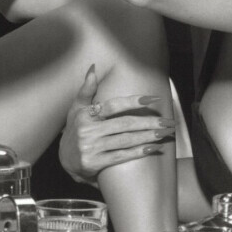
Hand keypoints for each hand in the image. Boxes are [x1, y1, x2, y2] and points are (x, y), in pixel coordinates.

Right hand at [58, 65, 175, 185]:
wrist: (64, 160)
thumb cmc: (75, 130)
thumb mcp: (76, 108)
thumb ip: (86, 89)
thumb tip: (93, 68)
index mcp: (86, 115)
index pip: (113, 106)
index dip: (134, 101)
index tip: (153, 99)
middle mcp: (88, 130)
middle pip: (124, 124)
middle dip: (149, 122)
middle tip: (167, 121)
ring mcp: (91, 148)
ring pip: (125, 140)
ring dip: (147, 136)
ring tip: (164, 133)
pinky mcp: (94, 163)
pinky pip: (121, 156)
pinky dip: (138, 152)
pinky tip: (152, 148)